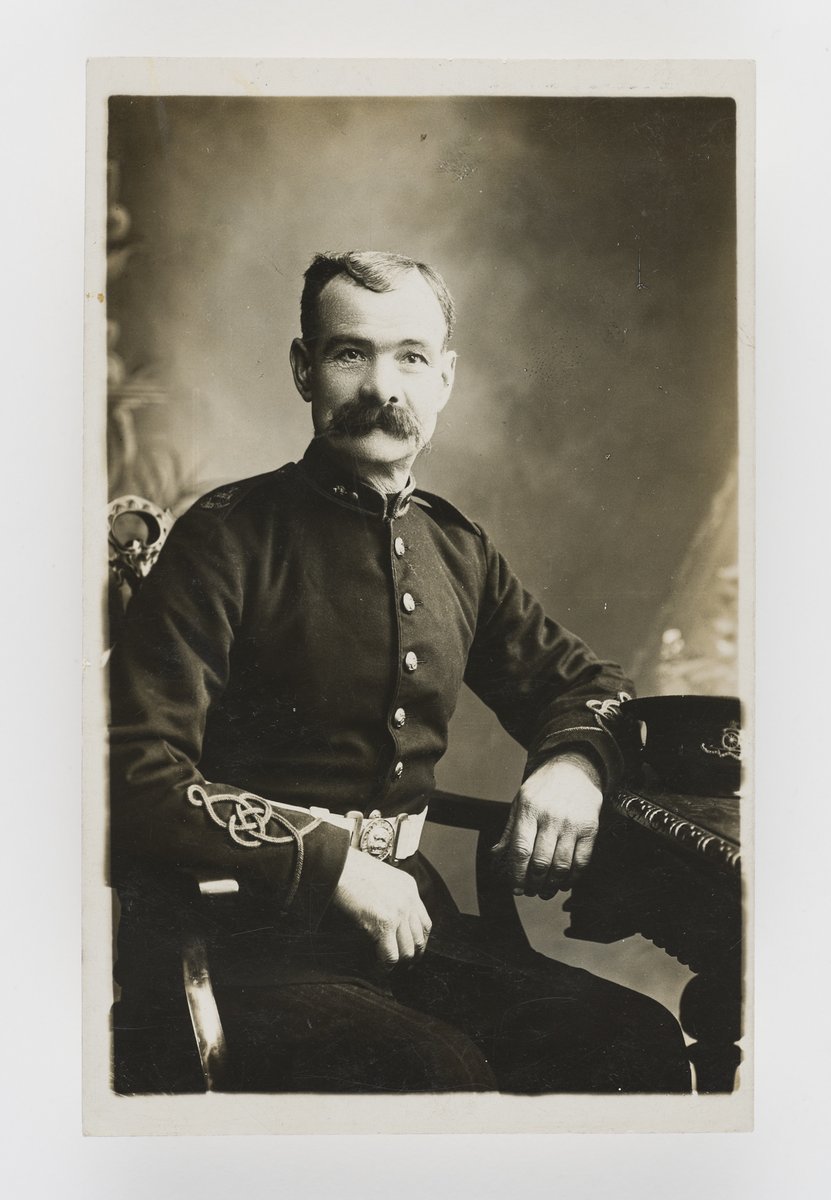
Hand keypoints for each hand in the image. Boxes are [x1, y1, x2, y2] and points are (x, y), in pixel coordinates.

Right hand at [331, 847, 431, 966]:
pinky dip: (386, 965)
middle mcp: (409, 901)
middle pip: (420, 938)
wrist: (341, 867)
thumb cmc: (354, 871)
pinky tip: (380, 967)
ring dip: (399, 961)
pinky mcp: (384, 922)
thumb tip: (391, 917)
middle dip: (413, 955)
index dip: (420, 940)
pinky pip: (391, 954)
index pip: (425, 922)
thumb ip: (394, 895)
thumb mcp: (384, 877)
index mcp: (410, 888)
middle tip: (405, 964)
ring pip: (408, 950)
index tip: (414, 949)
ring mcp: (398, 912)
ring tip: (390, 966)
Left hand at [491, 754, 602, 897]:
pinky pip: (582, 861)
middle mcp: (550, 817)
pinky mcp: (589, 828)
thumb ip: (510, 830)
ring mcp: (571, 823)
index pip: (521, 850)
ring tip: (546, 891)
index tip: (516, 887)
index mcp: (528, 810)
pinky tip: (565, 881)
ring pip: (561, 865)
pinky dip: (573, 877)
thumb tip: (497, 855)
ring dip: (552, 885)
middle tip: (531, 891)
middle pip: (540, 862)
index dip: (517, 874)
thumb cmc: (544, 787)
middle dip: (534, 883)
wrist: (575, 768)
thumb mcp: (520, 801)